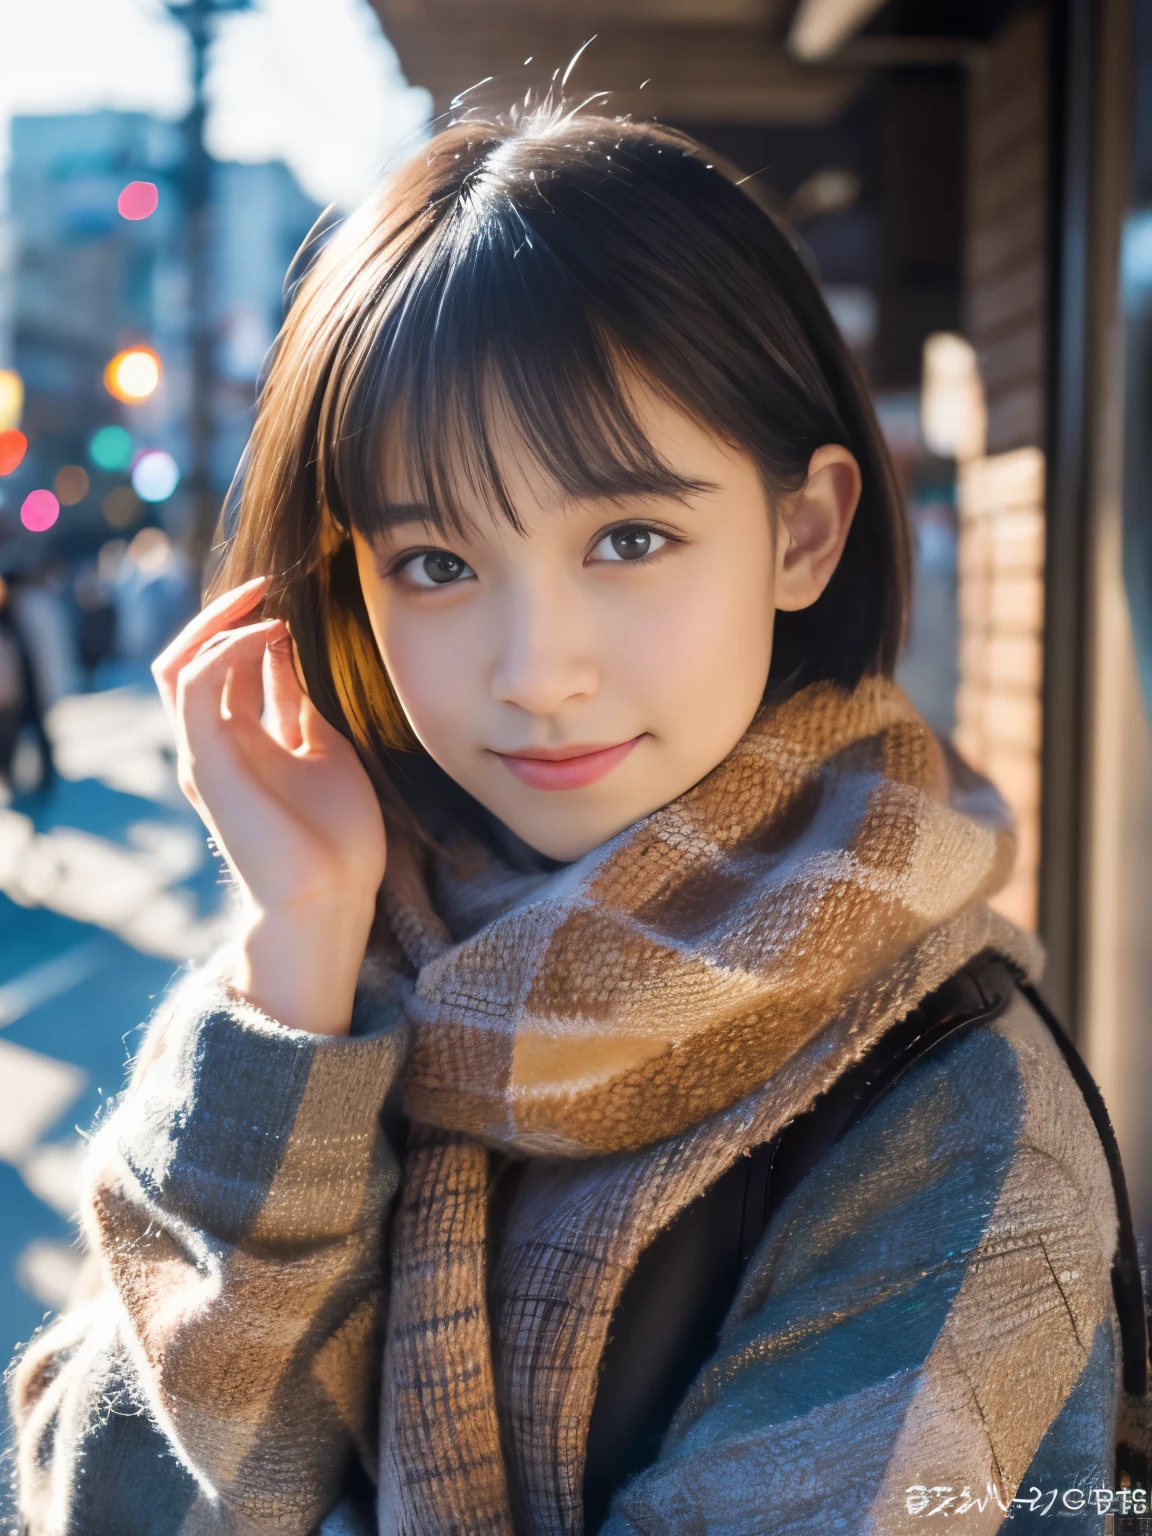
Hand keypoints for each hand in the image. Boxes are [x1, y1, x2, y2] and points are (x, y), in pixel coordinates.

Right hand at [153, 577, 386, 1033]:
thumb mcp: (325, 750)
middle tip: (266, 587)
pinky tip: (270, 635)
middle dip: (224, 616)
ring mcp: (205, 752)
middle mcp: (215, 744)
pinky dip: (226, 650)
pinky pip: (195, 686)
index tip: (289, 602)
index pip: (227, 668)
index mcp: (243, 743)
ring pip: (178, 665)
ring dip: (217, 623)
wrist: (332, 899)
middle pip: (192, 659)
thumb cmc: (339, 838)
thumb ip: (299, 705)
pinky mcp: (204, 761)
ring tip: (262, 600)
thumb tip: (291, 654)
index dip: (252, 628)